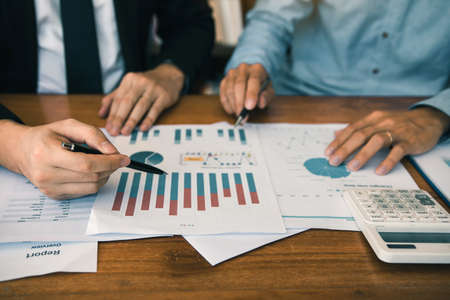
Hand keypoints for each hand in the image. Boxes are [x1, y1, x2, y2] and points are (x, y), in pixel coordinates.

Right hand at [0, 119, 129, 199]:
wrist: (23, 150)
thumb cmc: (48, 136)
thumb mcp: (69, 125)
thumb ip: (93, 135)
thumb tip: (112, 151)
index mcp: (46, 153)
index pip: (86, 164)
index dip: (109, 162)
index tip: (124, 158)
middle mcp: (46, 174)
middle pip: (91, 177)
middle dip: (110, 168)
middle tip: (117, 159)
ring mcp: (49, 188)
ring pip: (91, 187)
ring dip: (105, 176)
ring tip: (104, 164)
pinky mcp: (54, 196)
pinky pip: (84, 192)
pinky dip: (94, 182)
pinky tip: (91, 171)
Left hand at [99, 63, 184, 135]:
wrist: (169, 75)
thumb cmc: (147, 84)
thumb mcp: (130, 86)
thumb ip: (114, 98)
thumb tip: (101, 113)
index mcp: (129, 80)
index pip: (118, 99)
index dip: (112, 114)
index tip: (108, 127)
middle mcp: (140, 82)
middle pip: (127, 102)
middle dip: (119, 119)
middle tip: (114, 132)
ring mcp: (153, 89)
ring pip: (140, 106)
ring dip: (131, 121)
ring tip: (125, 132)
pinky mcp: (164, 96)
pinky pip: (155, 110)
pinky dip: (148, 120)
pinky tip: (143, 128)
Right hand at [220, 63, 274, 115]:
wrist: (253, 76)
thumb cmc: (262, 85)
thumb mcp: (269, 90)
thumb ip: (267, 96)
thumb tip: (261, 103)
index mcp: (257, 69)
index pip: (253, 80)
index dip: (251, 94)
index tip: (249, 107)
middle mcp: (243, 68)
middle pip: (239, 84)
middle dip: (240, 102)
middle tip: (241, 114)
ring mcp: (232, 73)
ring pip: (229, 88)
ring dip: (232, 104)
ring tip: (237, 114)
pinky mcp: (225, 79)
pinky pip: (223, 92)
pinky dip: (226, 103)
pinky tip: (231, 110)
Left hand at [325, 107, 449, 174]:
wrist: (428, 120)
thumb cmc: (399, 123)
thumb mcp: (377, 121)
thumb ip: (357, 128)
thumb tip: (336, 133)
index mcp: (373, 118)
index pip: (352, 129)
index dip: (339, 141)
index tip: (328, 152)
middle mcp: (383, 123)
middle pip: (360, 135)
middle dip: (345, 149)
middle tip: (334, 161)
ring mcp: (396, 131)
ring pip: (376, 141)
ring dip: (362, 154)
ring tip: (352, 167)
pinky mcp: (410, 141)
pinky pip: (397, 151)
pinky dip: (387, 161)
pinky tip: (379, 171)